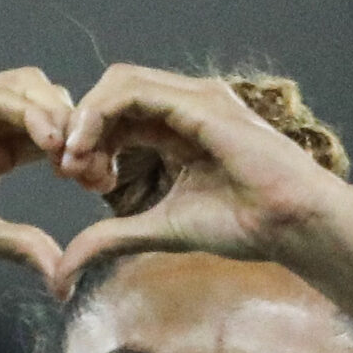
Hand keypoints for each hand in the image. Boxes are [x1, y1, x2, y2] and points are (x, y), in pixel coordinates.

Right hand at [0, 71, 74, 285]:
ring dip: (59, 118)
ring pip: (28, 88)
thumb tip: (63, 274)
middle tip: (94, 169)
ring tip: (73, 155)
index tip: (101, 183)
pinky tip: (48, 140)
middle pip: (48, 103)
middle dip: (78, 131)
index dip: (81, 154)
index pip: (50, 137)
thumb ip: (19, 244)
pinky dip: (27, 112)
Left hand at [54, 67, 349, 290]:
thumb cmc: (242, 226)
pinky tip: (90, 149)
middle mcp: (183, 106)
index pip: (117, 116)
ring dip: (86, 119)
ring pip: (117, 84)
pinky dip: (102, 114)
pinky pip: (133, 91)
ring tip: (75, 160)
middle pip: (111, 96)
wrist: (289, 224)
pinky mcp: (198, 102)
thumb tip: (63, 267)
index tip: (75, 180)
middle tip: (68, 170)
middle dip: (80, 129)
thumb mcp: (158, 231)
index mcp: (176, 130)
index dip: (87, 142)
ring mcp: (192, 98)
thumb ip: (111, 237)